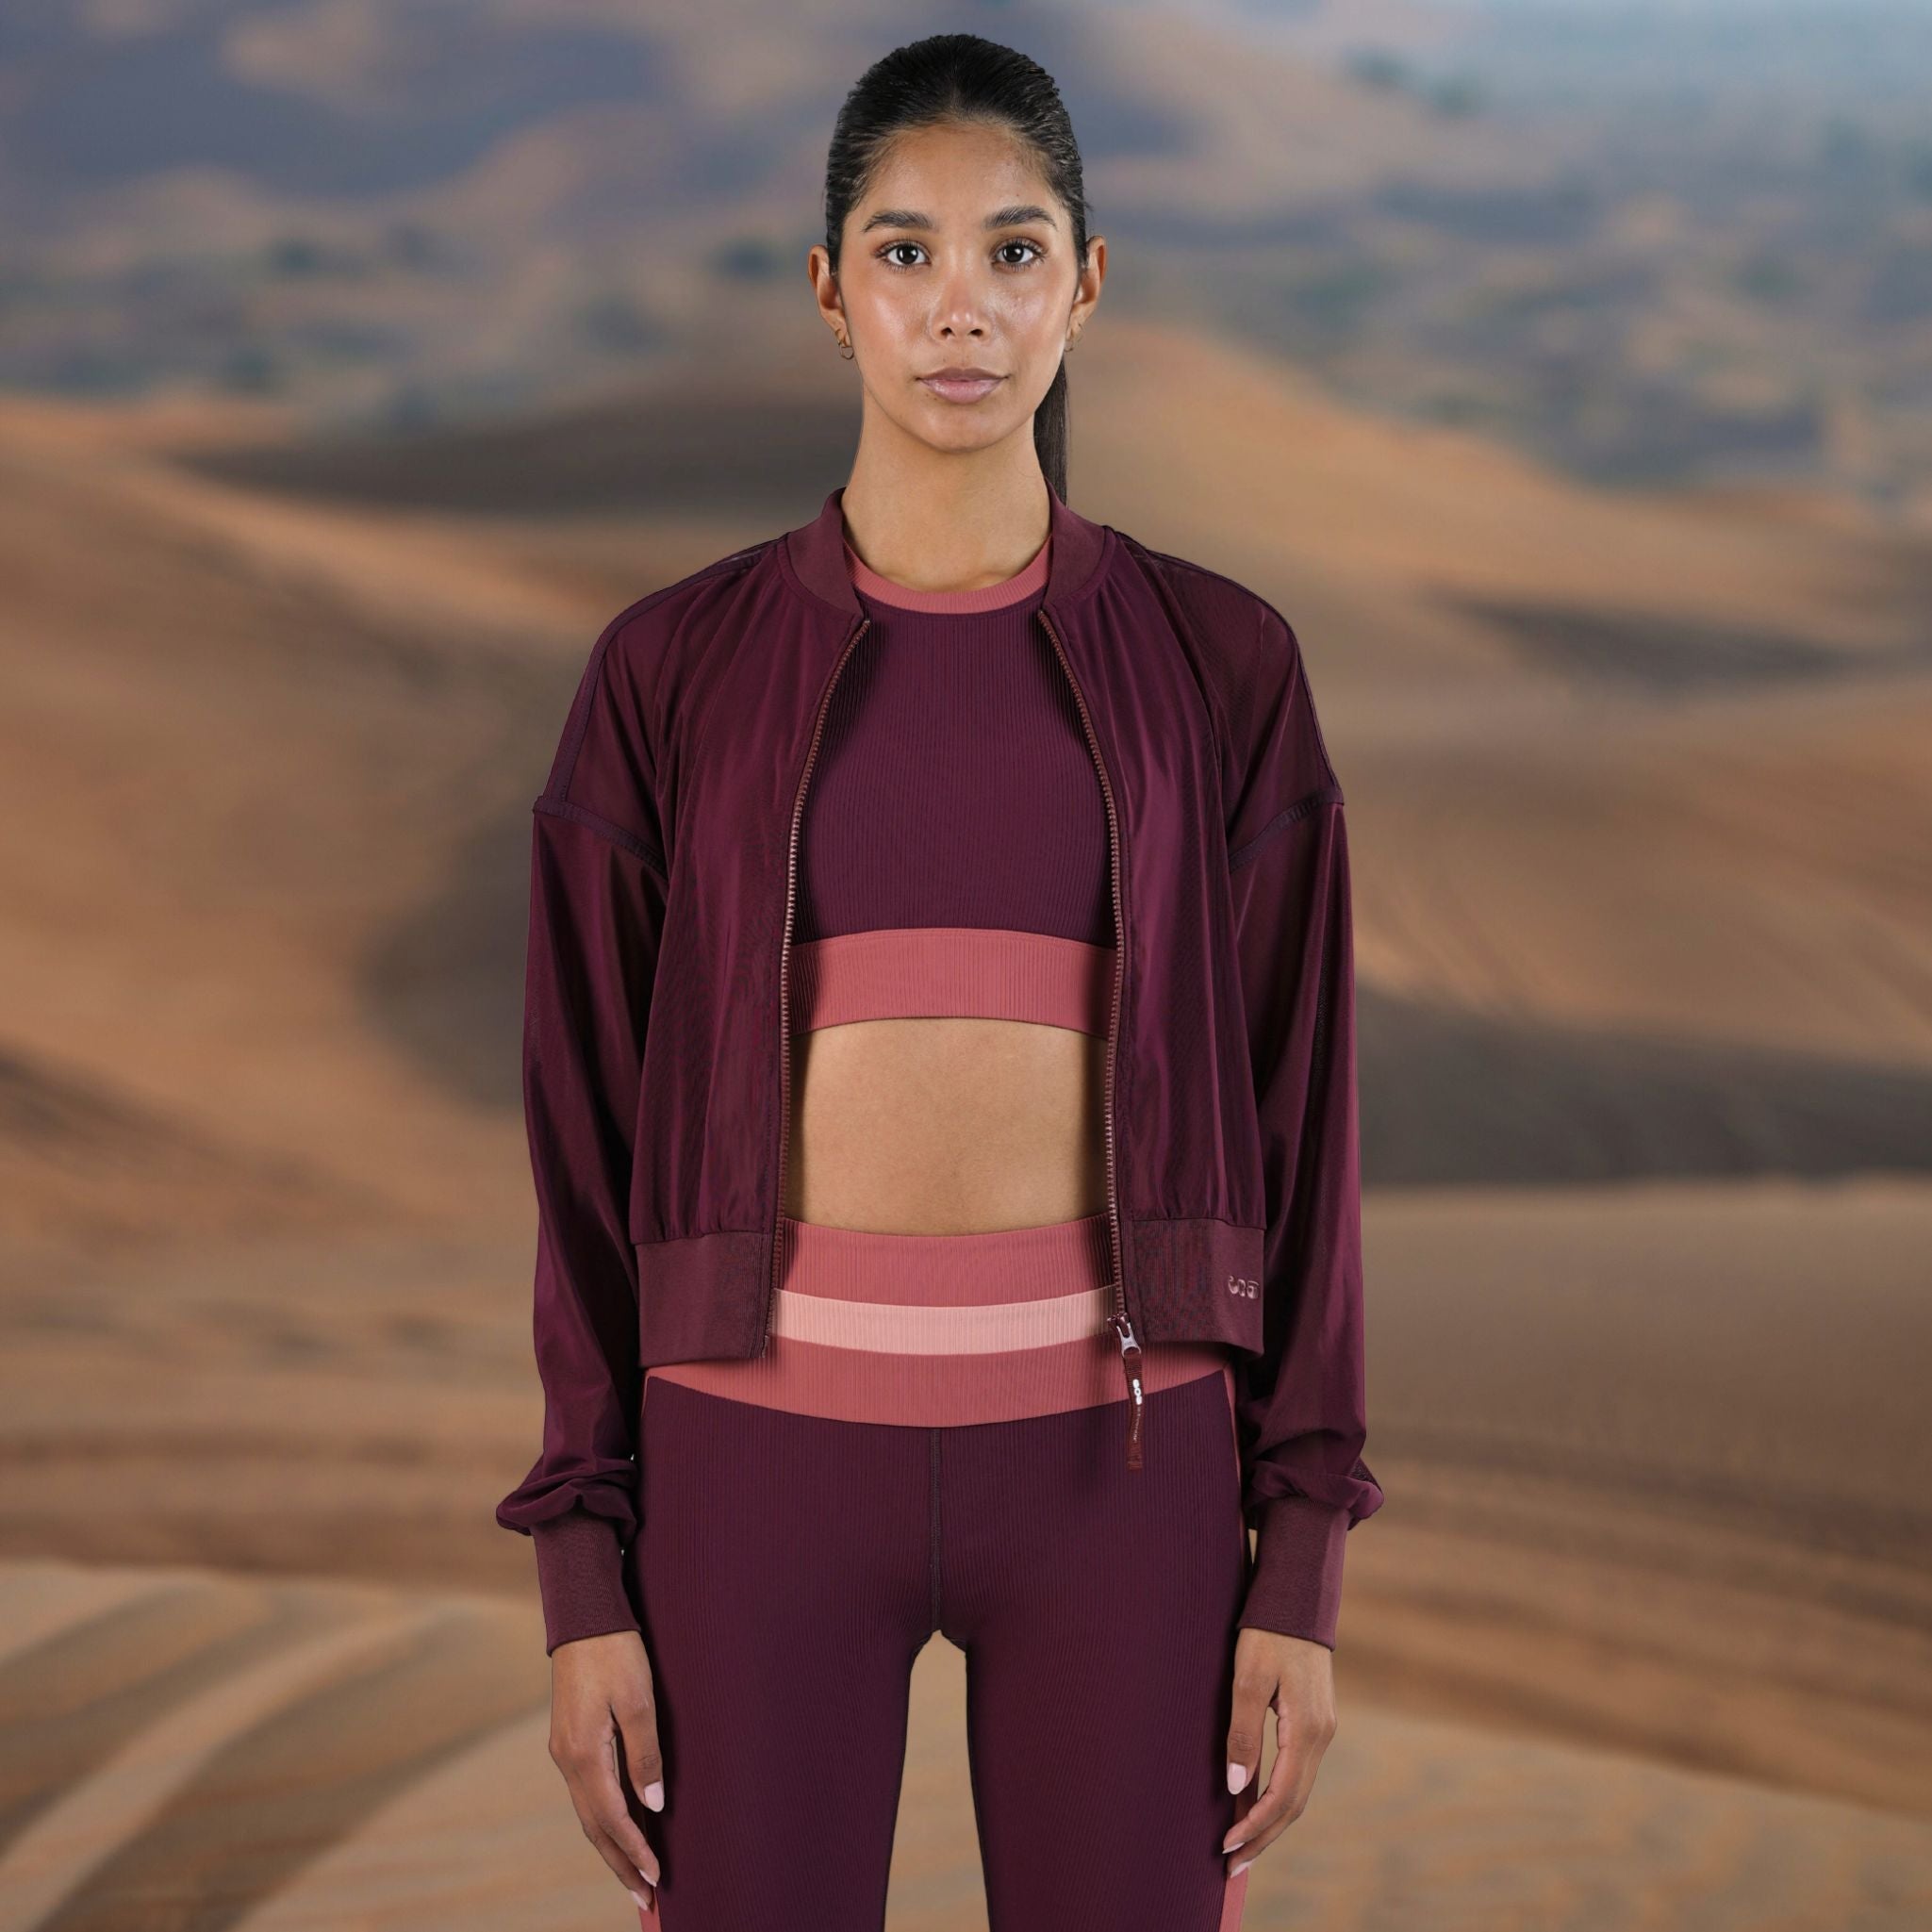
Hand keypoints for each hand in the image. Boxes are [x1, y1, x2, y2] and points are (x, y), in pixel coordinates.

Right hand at [549, 1629, 665, 1915]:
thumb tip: (653, 1804)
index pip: (611, 1818)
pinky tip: (619, 1827)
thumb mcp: (639, 1700)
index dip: (634, 1850)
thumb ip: (645, 1754)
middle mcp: (568, 1759)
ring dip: (611, 1846)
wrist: (583, 1616)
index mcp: (584, 1753)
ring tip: (634, 1875)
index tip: (657, 1876)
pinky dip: (603, 1819)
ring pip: (588, 1813)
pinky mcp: (569, 1740)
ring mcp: (565, 1751)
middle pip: (594, 1826)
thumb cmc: (615, 1652)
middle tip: (644, 1898)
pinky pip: (586, 1793)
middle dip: (619, 1864)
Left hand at [1221, 1625, 1337, 1879]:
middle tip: (1231, 1868)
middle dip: (1263, 1838)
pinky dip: (1279, 1797)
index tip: (1226, 1847)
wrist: (1297, 1596)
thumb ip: (1243, 1732)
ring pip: (1299, 1791)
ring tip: (1242, 1848)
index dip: (1254, 1826)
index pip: (1282, 1796)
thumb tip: (1238, 1787)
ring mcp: (1322, 1730)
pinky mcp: (1315, 1722)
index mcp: (1306, 1729)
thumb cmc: (1268, 1633)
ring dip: (1272, 1822)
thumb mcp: (1248, 1678)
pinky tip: (1257, 1805)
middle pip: (1295, 1804)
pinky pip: (1299, 1773)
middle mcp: (1321, 1736)